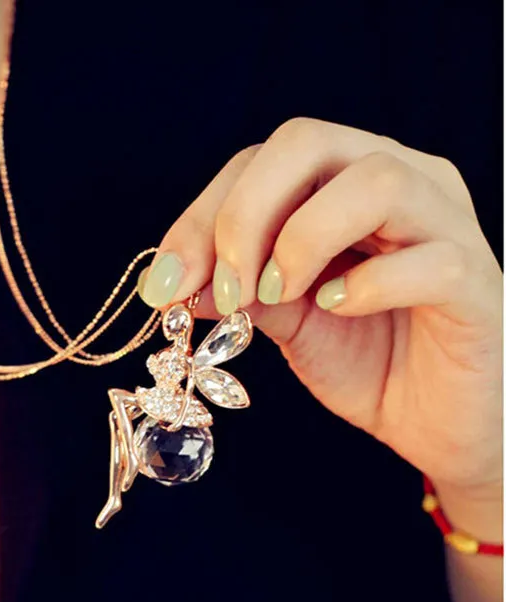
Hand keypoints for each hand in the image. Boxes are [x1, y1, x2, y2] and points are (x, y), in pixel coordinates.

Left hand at [140, 118, 502, 516]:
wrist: (430, 420)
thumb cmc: (365, 358)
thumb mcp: (284, 319)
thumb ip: (236, 289)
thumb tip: (170, 283)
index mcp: (343, 184)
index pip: (261, 160)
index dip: (203, 215)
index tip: (166, 282)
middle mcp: (398, 183)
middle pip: (308, 142)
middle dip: (244, 215)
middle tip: (224, 287)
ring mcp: (445, 225)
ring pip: (375, 180)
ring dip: (301, 239)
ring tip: (276, 296)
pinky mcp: (475, 282)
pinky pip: (429, 261)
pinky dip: (368, 285)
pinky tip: (337, 309)